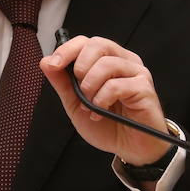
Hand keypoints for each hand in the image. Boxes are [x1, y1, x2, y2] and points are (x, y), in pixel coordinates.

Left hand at [39, 35, 171, 165]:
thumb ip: (62, 83)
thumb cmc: (108, 124)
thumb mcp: (76, 104)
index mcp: (109, 60)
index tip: (54, 64)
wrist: (130, 148)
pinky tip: (100, 113)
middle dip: (80, 66)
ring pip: (106, 64)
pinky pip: (116, 85)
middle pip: (98, 44)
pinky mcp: (144, 87)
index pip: (87, 42)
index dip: (67, 50)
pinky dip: (102, 100)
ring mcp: (137, 72)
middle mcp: (124, 61)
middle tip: (79, 89)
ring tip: (89, 106)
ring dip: (90, 87)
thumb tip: (46, 61)